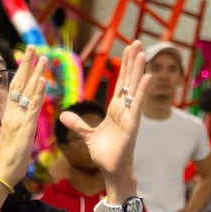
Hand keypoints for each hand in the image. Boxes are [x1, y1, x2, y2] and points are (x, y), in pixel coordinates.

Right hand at [0, 49, 49, 184]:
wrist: (2, 173)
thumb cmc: (9, 160)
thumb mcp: (15, 138)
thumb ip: (20, 126)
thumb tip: (25, 120)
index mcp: (9, 116)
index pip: (15, 89)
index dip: (21, 73)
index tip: (27, 58)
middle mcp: (12, 114)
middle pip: (19, 84)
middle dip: (27, 65)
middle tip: (32, 47)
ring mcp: (18, 119)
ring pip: (27, 92)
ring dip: (35, 73)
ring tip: (43, 57)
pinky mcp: (25, 127)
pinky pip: (33, 106)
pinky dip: (37, 92)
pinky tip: (42, 80)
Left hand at [59, 40, 149, 183]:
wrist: (111, 169)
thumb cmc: (104, 153)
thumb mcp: (87, 135)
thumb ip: (77, 123)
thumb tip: (63, 114)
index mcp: (116, 109)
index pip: (120, 83)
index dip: (123, 66)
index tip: (126, 49)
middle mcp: (125, 109)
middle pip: (129, 80)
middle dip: (132, 61)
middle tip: (136, 42)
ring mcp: (130, 116)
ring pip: (134, 89)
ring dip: (138, 71)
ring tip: (142, 53)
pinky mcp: (132, 125)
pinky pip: (137, 105)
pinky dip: (142, 91)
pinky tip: (147, 77)